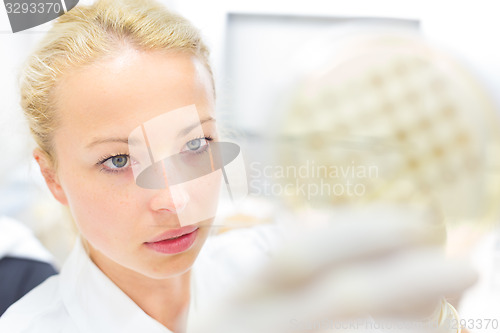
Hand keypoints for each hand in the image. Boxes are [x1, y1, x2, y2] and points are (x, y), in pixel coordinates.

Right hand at [189, 205, 476, 332]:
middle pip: (334, 299)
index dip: (363, 234)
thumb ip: (317, 285)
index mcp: (239, 301)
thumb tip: (406, 262)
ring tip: (455, 313)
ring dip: (410, 326)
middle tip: (465, 268)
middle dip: (405, 279)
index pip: (298, 255)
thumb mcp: (263, 311)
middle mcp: (247, 330)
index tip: (420, 223)